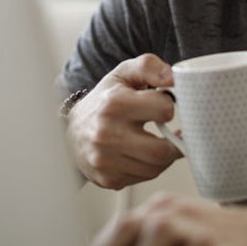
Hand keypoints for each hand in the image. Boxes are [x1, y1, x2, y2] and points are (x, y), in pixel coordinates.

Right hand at [66, 54, 181, 189]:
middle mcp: (106, 134)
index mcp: (114, 104)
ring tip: (157, 142)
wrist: (72, 131)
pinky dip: (148, 167)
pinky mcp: (108, 178)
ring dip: (163, 156)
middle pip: (162, 150)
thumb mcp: (123, 74)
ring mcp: (105, 160)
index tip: (162, 107)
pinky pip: (143, 178)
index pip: (164, 110)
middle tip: (173, 134)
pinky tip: (142, 154)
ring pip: (155, 168)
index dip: (168, 107)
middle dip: (174, 142)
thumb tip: (173, 76)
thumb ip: (149, 66)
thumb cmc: (104, 101)